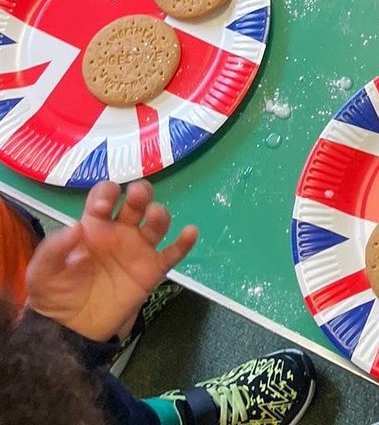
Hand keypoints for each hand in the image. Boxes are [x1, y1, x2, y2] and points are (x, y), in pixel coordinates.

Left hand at [25, 181, 197, 342]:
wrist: (70, 331)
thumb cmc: (56, 294)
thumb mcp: (42, 273)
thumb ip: (53, 249)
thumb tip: (76, 227)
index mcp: (94, 224)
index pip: (105, 196)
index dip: (106, 194)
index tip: (101, 206)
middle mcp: (120, 230)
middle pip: (137, 202)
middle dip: (140, 193)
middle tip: (137, 195)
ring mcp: (139, 249)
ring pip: (157, 223)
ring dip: (160, 214)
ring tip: (155, 215)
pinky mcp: (152, 270)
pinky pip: (173, 254)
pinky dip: (184, 243)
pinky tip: (190, 232)